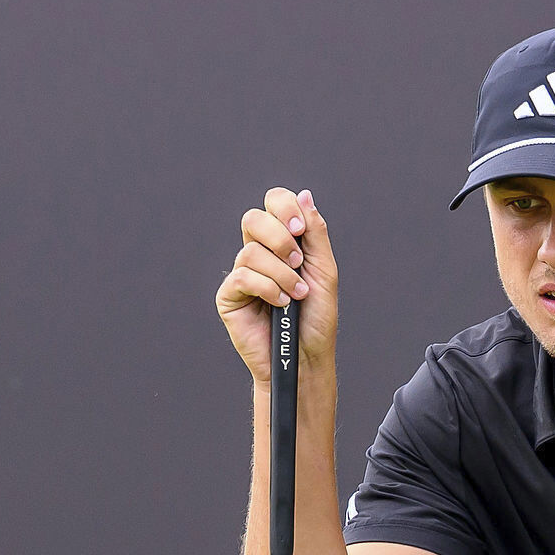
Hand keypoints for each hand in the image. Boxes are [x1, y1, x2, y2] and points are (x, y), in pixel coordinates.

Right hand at [216, 188, 339, 382]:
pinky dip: (268, 288)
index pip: (273, 204)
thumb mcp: (324, 271)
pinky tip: (281, 304)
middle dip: (279, 237)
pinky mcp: (229, 296)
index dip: (284, 208)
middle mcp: (259, 255)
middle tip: (298, 262)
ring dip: (282, 274)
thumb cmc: (316, 320)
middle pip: (253, 218)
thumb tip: (304, 196)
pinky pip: (243, 276)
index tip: (299, 229)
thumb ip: (315, 234)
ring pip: (251, 251)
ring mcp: (242, 274)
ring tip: (296, 295)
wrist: (306, 358)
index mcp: (281, 244)